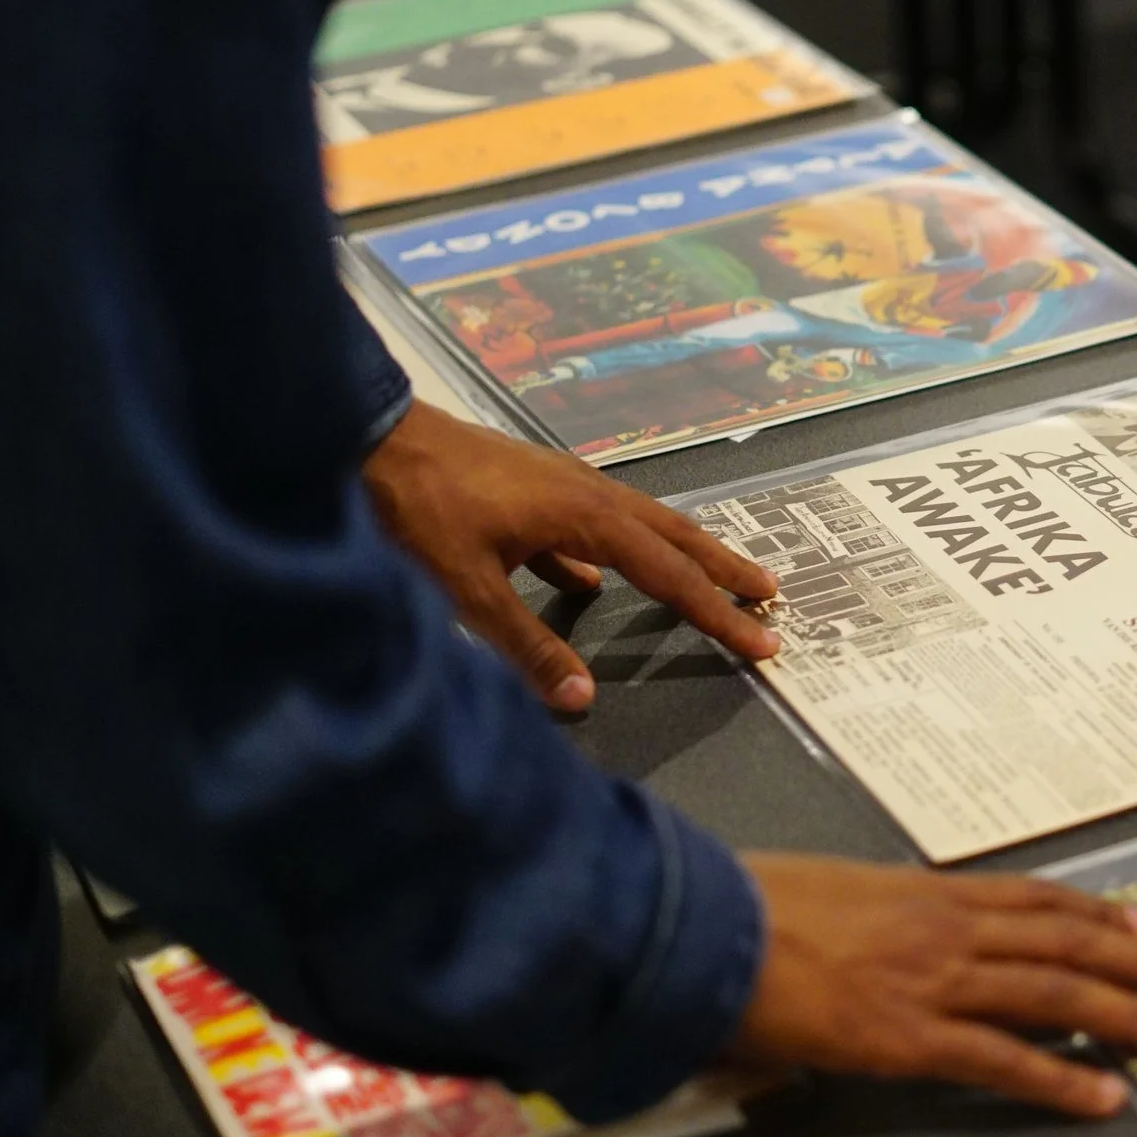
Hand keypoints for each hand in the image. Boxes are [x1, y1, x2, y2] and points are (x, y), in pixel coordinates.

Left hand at [362, 401, 779, 709]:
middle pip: (672, 536)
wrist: (365, 435)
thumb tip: (582, 701)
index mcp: (584, 516)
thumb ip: (525, 646)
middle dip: (723, 568)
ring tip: (708, 580)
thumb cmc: (415, 509)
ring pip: (635, 526)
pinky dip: (602, 557)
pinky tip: (586, 584)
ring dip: (676, 556)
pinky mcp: (527, 488)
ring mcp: (557, 485)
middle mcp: (585, 492)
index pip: (669, 575)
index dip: (718, 612)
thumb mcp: (466, 588)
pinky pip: (584, 528)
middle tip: (771, 594)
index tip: (764, 638)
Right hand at [730, 854, 1136, 1117]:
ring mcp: (932, 980)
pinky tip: (1105, 1098)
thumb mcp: (830, 891)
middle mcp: (945, 928)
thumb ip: (877, 915)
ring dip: (1129, 1015)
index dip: (1102, 917)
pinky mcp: (907, 1037)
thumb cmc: (747, 905)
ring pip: (1056, 993)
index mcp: (926, 891)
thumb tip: (890, 933)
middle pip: (1068, 943)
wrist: (700, 926)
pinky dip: (1060, 1079)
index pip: (1038, 900)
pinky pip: (1002, 1060)